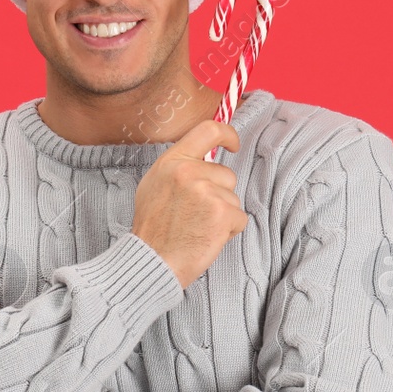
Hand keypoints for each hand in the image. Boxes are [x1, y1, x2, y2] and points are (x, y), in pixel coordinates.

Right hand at [131, 119, 248, 289]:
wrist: (152, 261)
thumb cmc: (153, 229)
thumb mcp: (155, 185)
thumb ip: (178, 168)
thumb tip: (203, 158)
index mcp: (172, 161)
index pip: (208, 130)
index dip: (227, 134)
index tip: (233, 145)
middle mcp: (188, 171)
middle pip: (226, 174)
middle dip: (219, 194)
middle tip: (195, 214)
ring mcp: (206, 191)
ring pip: (233, 198)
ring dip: (222, 214)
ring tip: (197, 227)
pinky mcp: (222, 213)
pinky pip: (239, 218)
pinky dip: (229, 230)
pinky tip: (206, 237)